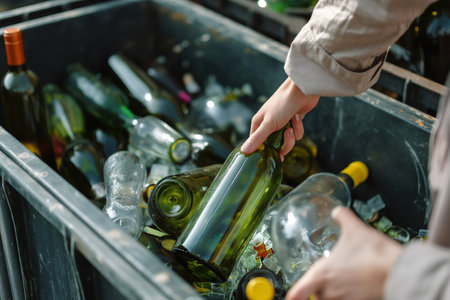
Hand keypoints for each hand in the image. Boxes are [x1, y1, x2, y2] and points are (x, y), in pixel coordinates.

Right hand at [240, 77, 318, 159]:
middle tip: (287, 132)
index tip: (272, 156)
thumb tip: (244, 151)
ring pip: (287, 141)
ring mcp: (282, 125)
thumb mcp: (268, 123)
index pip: (257, 144)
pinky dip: (299, 127)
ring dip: (293, 133)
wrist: (301, 91)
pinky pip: (296, 134)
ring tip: (293, 121)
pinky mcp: (293, 124)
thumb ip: (257, 139)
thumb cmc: (282, 103)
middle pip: (275, 146)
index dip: (265, 151)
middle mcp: (269, 126)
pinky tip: (297, 117)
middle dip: (284, 142)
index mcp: (258, 124)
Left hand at [286, 206, 402, 299]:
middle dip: (321, 285)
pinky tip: (359, 285)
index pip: (298, 292)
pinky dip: (349, 295)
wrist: (400, 272)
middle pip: (317, 293)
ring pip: (332, 298)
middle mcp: (331, 291)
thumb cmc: (376, 254)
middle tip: (332, 274)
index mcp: (324, 274)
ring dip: (335, 291)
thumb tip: (337, 211)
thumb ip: (342, 217)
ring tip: (348, 278)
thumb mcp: (355, 229)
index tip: (290, 297)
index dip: (293, 295)